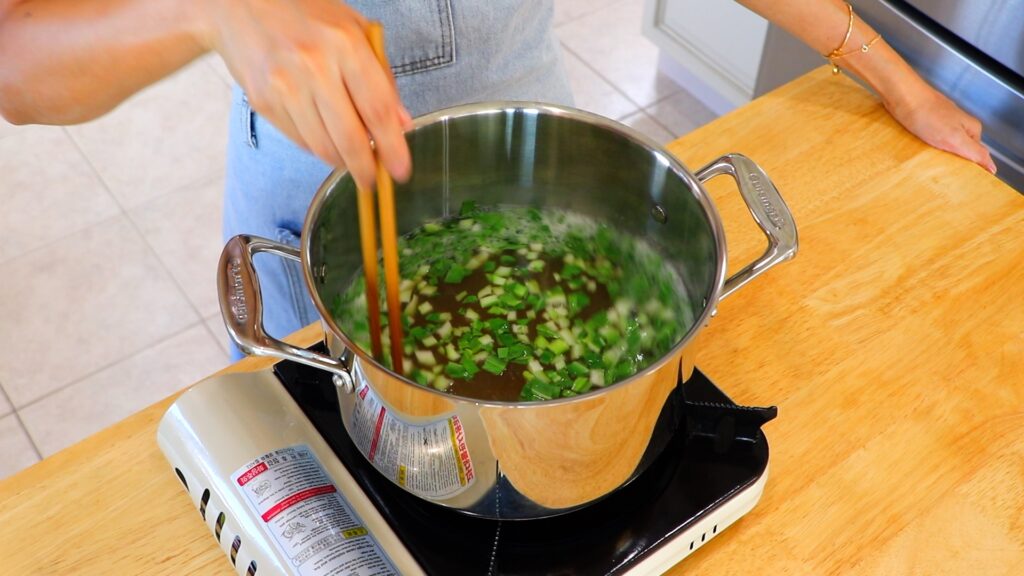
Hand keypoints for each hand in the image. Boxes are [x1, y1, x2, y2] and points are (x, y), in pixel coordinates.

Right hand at [196, 0, 413, 189]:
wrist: (238, 4)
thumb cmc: (305, 14)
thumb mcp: (354, 30)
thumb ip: (381, 76)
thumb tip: (401, 124)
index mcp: (346, 45)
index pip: (378, 110)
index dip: (393, 148)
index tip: (401, 172)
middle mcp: (315, 66)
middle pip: (350, 138)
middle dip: (366, 169)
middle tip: (373, 181)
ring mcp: (285, 86)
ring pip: (323, 146)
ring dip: (341, 161)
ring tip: (350, 159)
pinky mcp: (263, 101)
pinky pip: (299, 140)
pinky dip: (317, 148)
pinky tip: (324, 139)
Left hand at [883, 82, 996, 173]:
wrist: (902, 96)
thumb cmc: (927, 114)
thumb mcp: (955, 138)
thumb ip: (975, 152)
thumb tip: (992, 168)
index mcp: (971, 129)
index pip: (977, 155)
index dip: (970, 169)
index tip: (961, 181)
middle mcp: (959, 125)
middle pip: (960, 151)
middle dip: (952, 163)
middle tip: (942, 173)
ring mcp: (942, 124)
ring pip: (944, 147)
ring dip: (937, 157)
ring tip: (929, 164)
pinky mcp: (925, 124)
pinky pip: (929, 142)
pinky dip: (925, 149)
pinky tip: (918, 153)